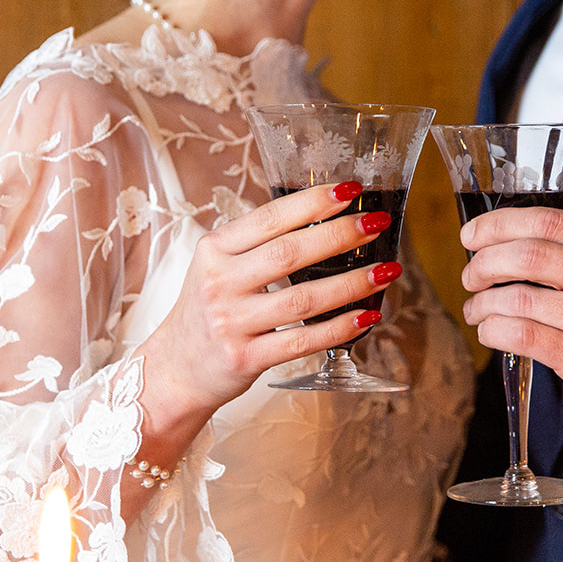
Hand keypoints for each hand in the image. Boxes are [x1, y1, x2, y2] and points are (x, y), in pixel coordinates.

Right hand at [141, 180, 398, 417]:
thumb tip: (324, 218)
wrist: (176, 370)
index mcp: (214, 250)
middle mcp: (220, 283)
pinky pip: (302, 341)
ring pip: (303, 299)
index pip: (270, 218)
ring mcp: (231, 323)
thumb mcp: (217, 267)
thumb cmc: (207, 311)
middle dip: (340, 235)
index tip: (350, 190)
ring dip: (352, 283)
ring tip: (386, 270)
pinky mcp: (245, 359)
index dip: (313, 202)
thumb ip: (257, 245)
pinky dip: (339, 328)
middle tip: (378, 223)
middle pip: (289, 253)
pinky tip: (366, 316)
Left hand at [459, 206, 562, 431]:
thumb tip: (517, 238)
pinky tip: (492, 331)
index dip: (497, 225)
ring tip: (477, 307)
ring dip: (482, 302)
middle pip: (525, 256)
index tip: (473, 234)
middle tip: (471, 273)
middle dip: (482, 263)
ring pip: (517, 300)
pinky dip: (495, 331)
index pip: (545, 221)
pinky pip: (523, 339)